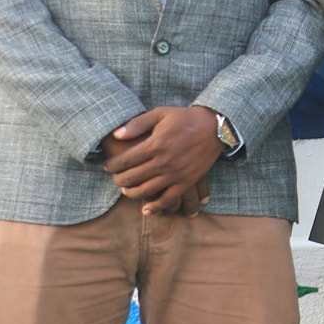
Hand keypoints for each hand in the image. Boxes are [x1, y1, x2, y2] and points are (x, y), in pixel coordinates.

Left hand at [101, 107, 223, 214]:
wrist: (216, 126)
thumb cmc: (185, 118)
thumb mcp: (160, 114)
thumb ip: (137, 124)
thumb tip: (116, 135)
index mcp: (155, 144)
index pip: (124, 161)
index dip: (112, 165)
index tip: (107, 165)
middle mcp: (164, 161)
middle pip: (132, 178)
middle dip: (118, 179)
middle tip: (116, 177)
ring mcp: (176, 174)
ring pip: (146, 191)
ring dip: (131, 193)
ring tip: (126, 190)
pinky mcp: (188, 181)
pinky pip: (169, 199)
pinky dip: (155, 207)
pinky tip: (146, 209)